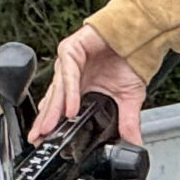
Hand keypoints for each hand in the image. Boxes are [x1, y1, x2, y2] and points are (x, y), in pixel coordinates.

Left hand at [31, 23, 147, 142]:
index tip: (46, 141)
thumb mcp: (129, 98)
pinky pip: (69, 76)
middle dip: (45, 122)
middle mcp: (70, 75)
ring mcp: (68, 62)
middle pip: (53, 101)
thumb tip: (134, 142)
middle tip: (38, 139)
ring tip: (48, 129)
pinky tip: (71, 109)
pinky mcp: (71, 50)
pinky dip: (70, 95)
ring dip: (53, 111)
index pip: (60, 109)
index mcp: (80, 87)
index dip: (52, 125)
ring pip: (58, 90)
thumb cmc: (131, 61)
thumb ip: (127, 121)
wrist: (141, 37)